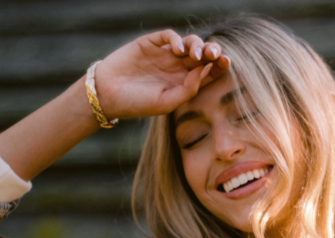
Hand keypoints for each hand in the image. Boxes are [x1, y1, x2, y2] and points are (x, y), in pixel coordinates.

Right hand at [94, 31, 230, 120]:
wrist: (108, 94)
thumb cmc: (137, 104)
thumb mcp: (166, 103)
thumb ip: (187, 89)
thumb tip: (204, 71)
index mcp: (184, 83)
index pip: (207, 72)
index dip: (218, 66)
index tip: (226, 62)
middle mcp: (177, 68)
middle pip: (202, 54)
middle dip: (211, 51)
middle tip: (213, 55)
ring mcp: (164, 54)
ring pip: (189, 42)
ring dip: (196, 45)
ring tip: (192, 55)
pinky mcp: (151, 43)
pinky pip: (169, 36)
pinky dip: (176, 39)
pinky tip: (177, 49)